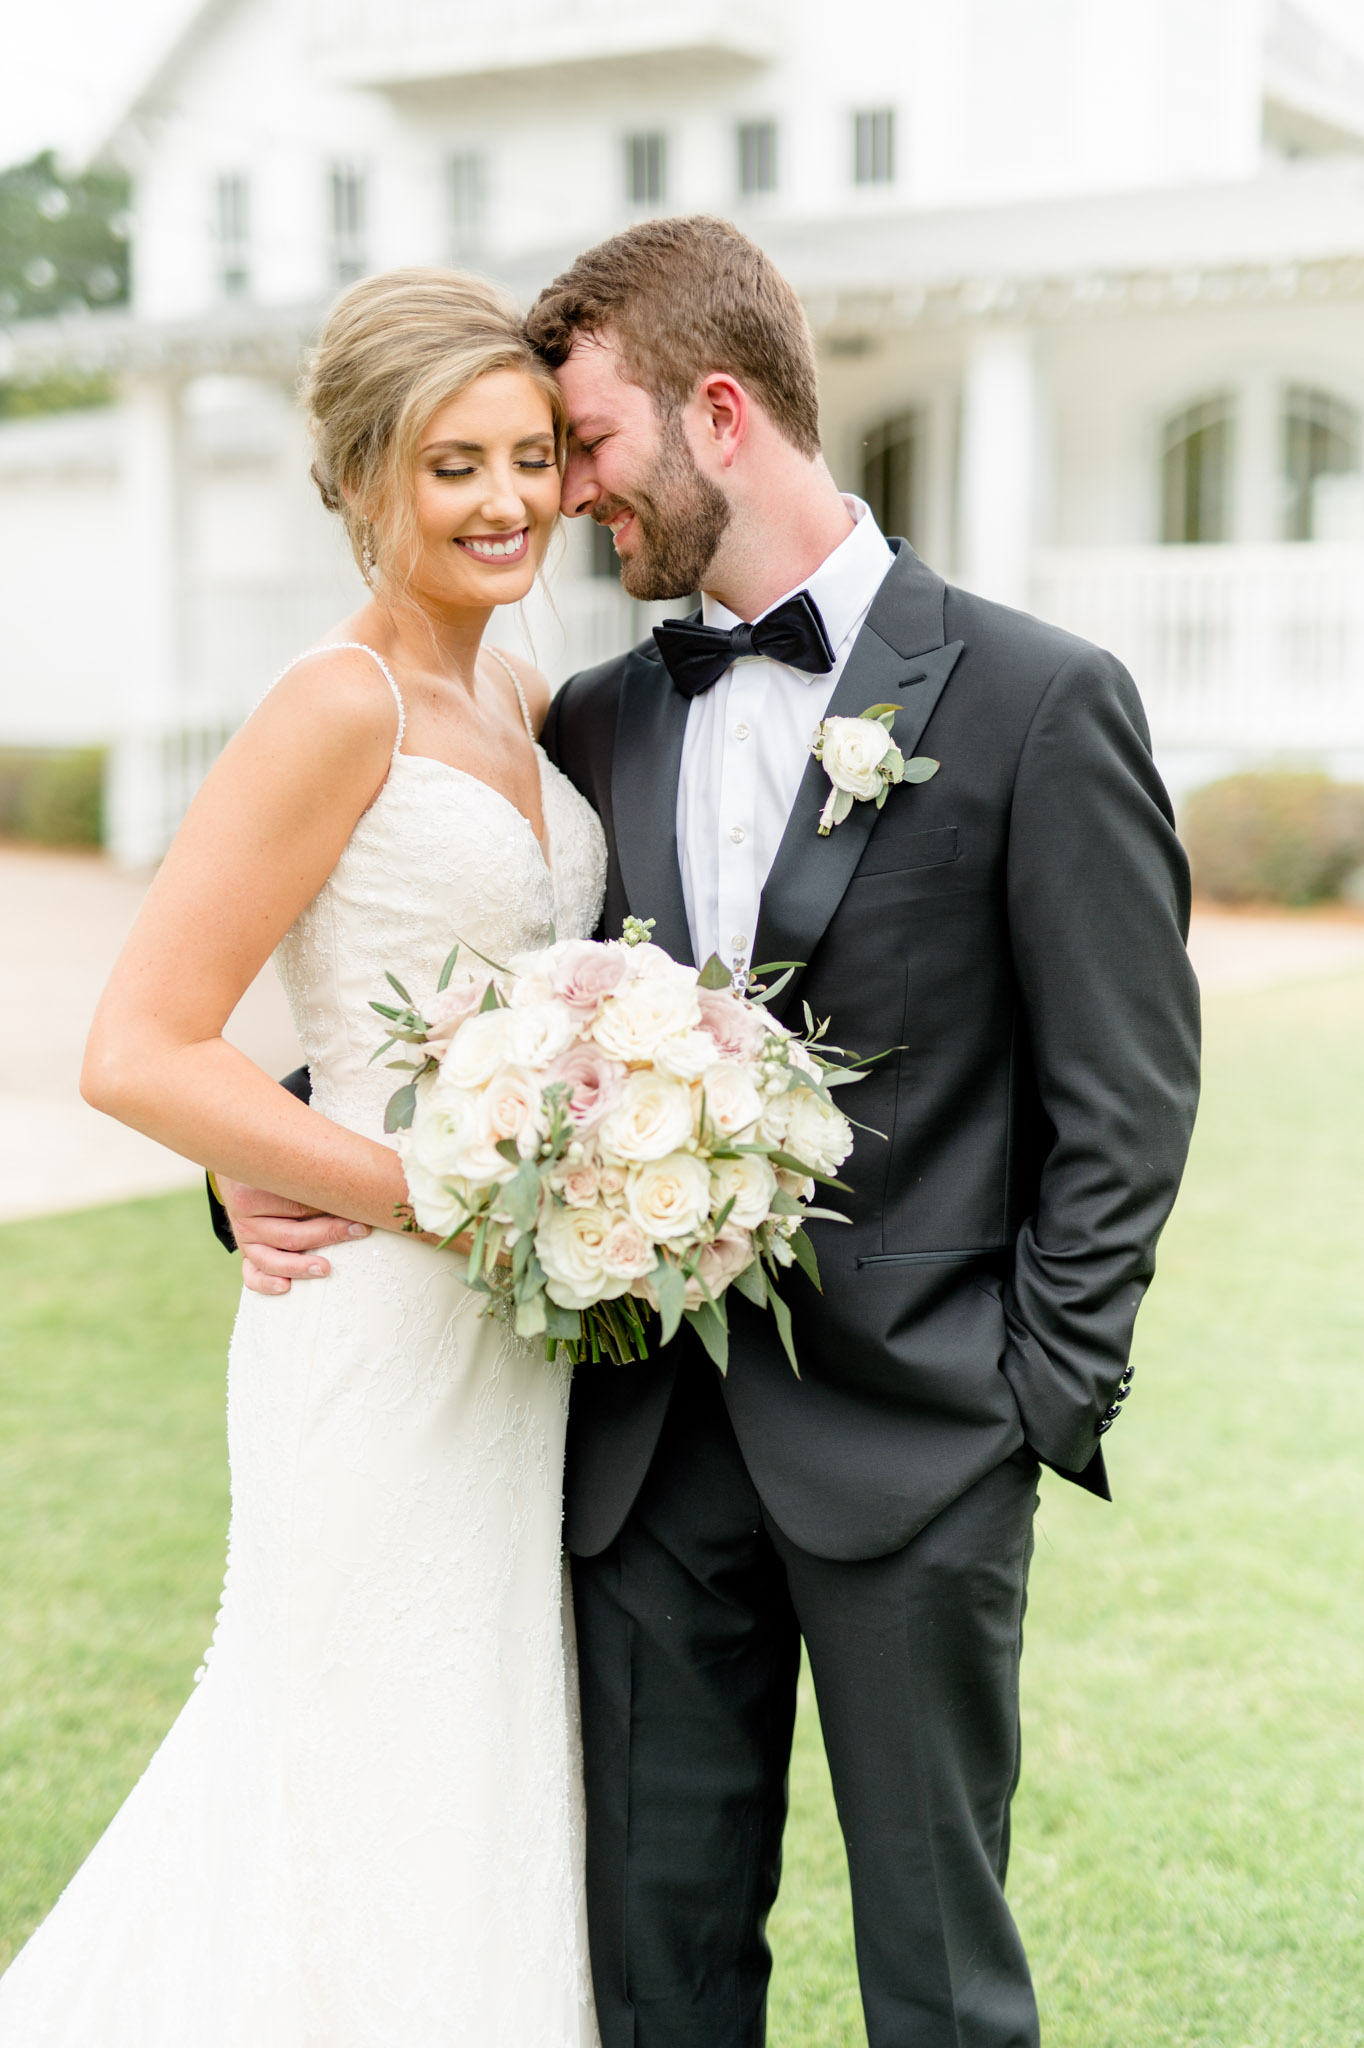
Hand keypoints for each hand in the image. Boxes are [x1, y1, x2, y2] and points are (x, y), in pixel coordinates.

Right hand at [218, 1176, 369, 1295]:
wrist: (241, 1171)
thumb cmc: (275, 1168)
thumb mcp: (285, 1165)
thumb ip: (311, 1174)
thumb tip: (354, 1184)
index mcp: (254, 1191)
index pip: (296, 1204)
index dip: (329, 1207)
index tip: (359, 1206)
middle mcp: (245, 1217)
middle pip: (289, 1234)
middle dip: (327, 1234)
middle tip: (358, 1231)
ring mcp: (245, 1238)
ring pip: (270, 1259)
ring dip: (299, 1266)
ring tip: (325, 1269)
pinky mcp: (246, 1254)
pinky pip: (251, 1275)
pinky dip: (265, 1284)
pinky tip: (285, 1287)